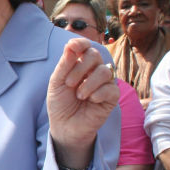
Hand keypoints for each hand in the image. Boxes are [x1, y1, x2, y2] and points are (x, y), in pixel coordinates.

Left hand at [46, 39, 118, 163]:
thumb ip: (65, 64)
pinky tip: (90, 100)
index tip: (72, 47)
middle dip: (80, 68)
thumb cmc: (60, 103)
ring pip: (105, 71)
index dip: (81, 43)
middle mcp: (94, 70)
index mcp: (80, 64)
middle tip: (69, 83)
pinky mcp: (112, 97)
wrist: (65, 126)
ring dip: (88, 83)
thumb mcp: (57, 82)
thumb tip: (71, 44)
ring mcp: (104, 83)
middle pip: (95, 55)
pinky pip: (111, 88)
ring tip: (79, 95)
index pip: (85, 46)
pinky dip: (98, 93)